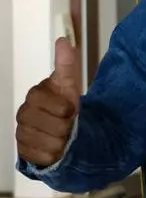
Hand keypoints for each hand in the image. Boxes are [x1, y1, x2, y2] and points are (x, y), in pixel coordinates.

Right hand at [15, 38, 80, 166]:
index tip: (71, 108)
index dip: (63, 107)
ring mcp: (22, 134)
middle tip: (69, 124)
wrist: (66, 129)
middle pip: (50, 125)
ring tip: (64, 136)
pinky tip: (56, 148)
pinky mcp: (24, 152)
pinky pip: (42, 157)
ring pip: (48, 142)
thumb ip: (66, 65)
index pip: (47, 102)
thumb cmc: (66, 105)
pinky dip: (54, 154)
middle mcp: (24, 114)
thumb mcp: (70, 84)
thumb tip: (63, 41)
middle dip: (65, 126)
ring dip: (62, 141)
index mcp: (34, 96)